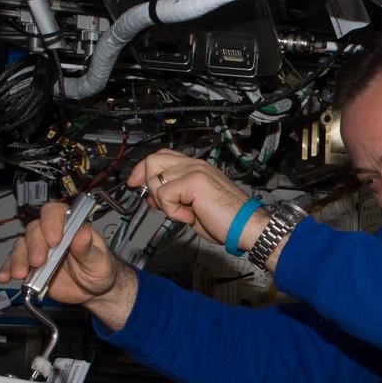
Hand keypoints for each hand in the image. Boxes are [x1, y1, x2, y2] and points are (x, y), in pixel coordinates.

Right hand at [0, 200, 127, 308]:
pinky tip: (5, 277)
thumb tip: (83, 231)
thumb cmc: (100, 270)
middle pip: (34, 230)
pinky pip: (14, 263)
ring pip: (21, 245)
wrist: (94, 291)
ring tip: (21, 274)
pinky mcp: (30, 265)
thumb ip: (89, 249)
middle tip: (38, 262)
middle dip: (34, 246)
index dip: (51, 222)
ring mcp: (39, 249)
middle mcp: (51, 234)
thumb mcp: (100, 261)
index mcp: (71, 227)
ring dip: (18, 259)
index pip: (55, 213)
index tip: (54, 240)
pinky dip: (7, 269)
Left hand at [128, 150, 258, 249]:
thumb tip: (153, 198)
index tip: (135, 183)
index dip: (144, 169)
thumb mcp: (192, 207)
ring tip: (184, 213)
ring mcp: (195, 170)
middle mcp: (195, 165)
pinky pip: (164, 195)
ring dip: (163, 202)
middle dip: (148, 184)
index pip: (162, 156)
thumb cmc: (227, 220)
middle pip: (153, 160)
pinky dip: (172, 211)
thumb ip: (174, 197)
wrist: (246, 226)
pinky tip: (188, 216)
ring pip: (155, 179)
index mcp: (196, 168)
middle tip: (160, 204)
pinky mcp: (193, 181)